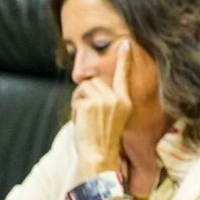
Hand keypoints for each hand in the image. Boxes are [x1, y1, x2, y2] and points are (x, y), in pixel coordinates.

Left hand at [70, 40, 131, 176]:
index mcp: (125, 102)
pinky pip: (77, 96)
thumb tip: (91, 84)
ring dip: (78, 102)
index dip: (125, 59)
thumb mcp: (111, 118)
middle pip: (94, 82)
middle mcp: (118, 98)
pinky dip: (74, 108)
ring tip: (85, 120)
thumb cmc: (102, 141)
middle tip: (87, 116)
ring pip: (84, 87)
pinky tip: (81, 121)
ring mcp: (105, 100)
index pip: (124, 76)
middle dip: (85, 96)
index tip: (126, 44)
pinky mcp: (91, 103)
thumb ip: (106, 100)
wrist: (98, 156)